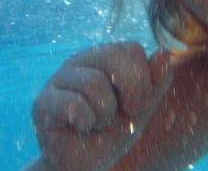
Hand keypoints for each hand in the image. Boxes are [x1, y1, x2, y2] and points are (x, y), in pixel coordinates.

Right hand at [29, 42, 174, 170]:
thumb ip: (155, 83)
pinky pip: (74, 103)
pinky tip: (80, 127)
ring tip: (97, 123)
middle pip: (112, 55)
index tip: (138, 105)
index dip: (144, 79)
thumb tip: (165, 53)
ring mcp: (58, 78)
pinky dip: (86, 122)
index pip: (131, 48)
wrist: (81, 165)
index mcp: (103, 58)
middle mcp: (79, 61)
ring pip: (94, 82)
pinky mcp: (42, 101)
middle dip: (131, 90)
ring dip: (105, 114)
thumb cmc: (109, 134)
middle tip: (126, 113)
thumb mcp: (140, 110)